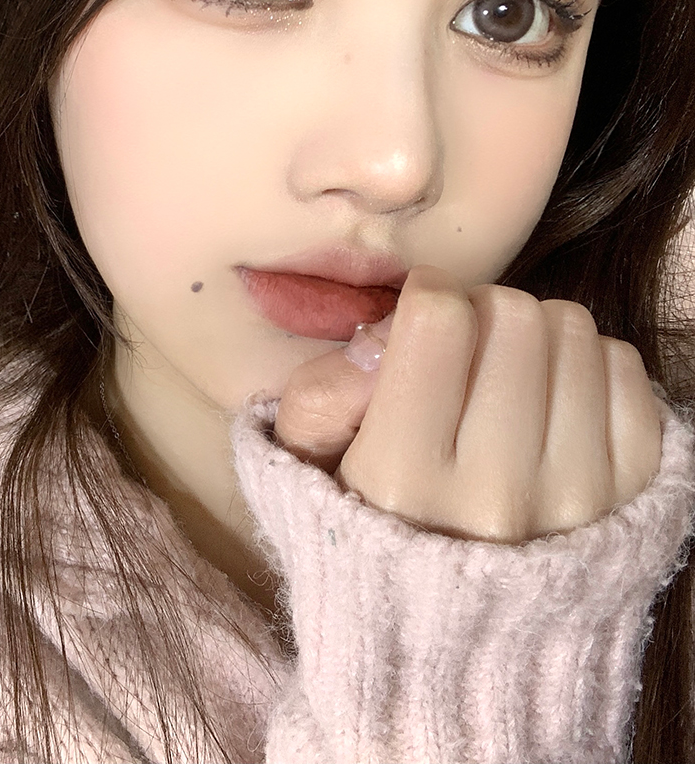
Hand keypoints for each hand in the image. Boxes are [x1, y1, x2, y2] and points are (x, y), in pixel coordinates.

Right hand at [274, 265, 661, 542]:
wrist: (463, 646)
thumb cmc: (375, 537)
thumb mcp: (308, 471)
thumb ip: (323, 395)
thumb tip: (387, 334)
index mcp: (403, 482)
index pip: (440, 320)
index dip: (427, 298)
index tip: (423, 318)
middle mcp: (497, 492)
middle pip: (513, 314)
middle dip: (481, 311)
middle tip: (466, 349)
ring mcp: (577, 496)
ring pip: (572, 329)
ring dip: (534, 335)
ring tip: (507, 378)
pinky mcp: (634, 495)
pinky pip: (623, 366)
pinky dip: (586, 364)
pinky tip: (552, 401)